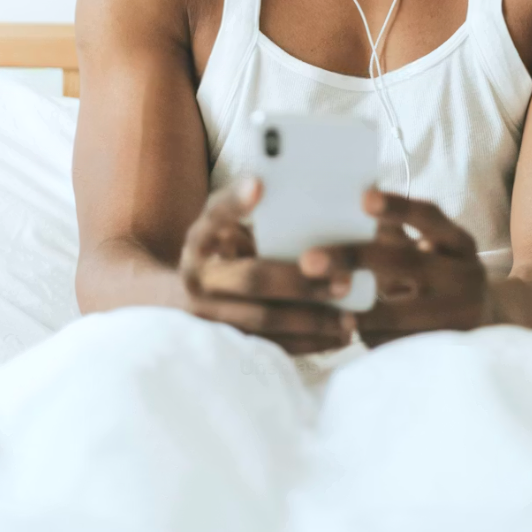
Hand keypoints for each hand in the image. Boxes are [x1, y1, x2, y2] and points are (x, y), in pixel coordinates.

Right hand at [179, 177, 356, 354]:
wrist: (183, 295)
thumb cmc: (217, 249)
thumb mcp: (219, 225)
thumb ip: (240, 208)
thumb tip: (266, 184)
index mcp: (199, 241)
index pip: (215, 216)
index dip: (235, 202)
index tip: (259, 185)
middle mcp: (199, 279)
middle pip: (253, 279)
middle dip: (300, 282)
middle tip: (343, 282)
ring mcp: (208, 318)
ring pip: (264, 322)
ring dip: (310, 321)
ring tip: (348, 319)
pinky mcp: (227, 345)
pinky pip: (270, 347)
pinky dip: (306, 345)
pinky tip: (337, 338)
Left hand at [299, 189, 498, 348]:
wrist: (486, 321)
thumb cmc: (440, 271)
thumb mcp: (432, 245)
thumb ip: (395, 229)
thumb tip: (348, 198)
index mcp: (459, 242)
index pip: (429, 217)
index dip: (397, 207)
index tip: (363, 198)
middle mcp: (464, 276)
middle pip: (406, 262)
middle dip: (354, 259)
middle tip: (309, 260)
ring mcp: (459, 316)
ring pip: (400, 311)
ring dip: (357, 307)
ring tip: (321, 303)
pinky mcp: (445, 348)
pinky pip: (399, 344)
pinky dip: (369, 335)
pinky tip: (342, 329)